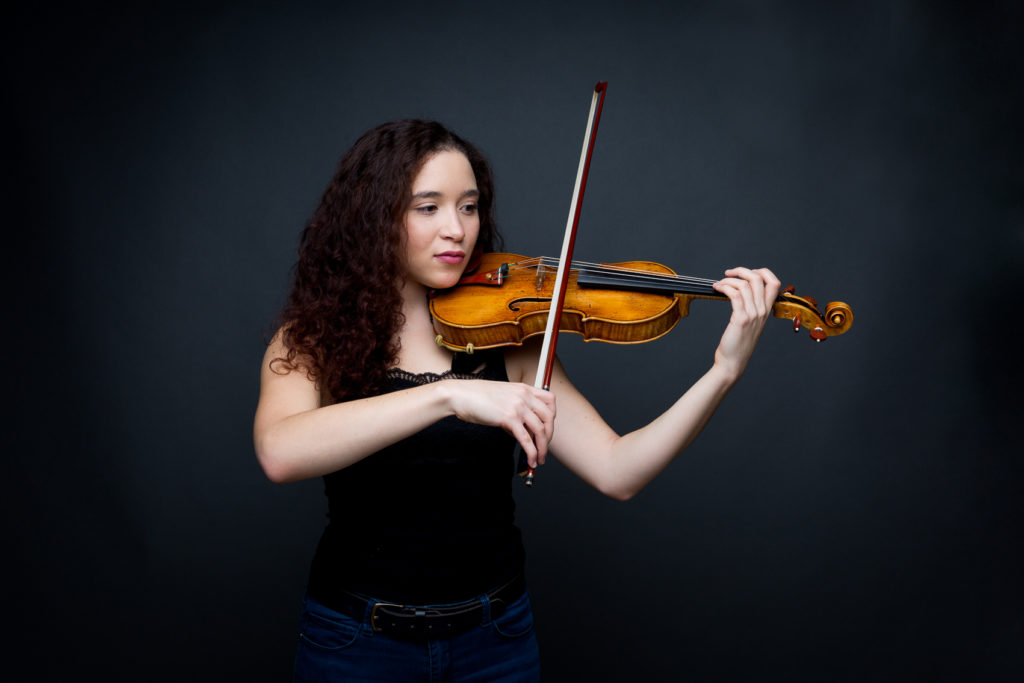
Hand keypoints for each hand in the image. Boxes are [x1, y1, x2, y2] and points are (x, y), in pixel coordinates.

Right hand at [440, 379, 555, 467]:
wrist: (459, 395)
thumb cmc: (476, 397)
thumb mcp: (502, 397)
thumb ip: (516, 409)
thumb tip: (522, 430)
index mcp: (524, 388)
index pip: (550, 400)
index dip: (552, 417)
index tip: (547, 428)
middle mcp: (524, 395)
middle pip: (549, 417)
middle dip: (549, 436)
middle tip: (544, 447)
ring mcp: (517, 406)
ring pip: (540, 430)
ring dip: (542, 448)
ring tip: (539, 459)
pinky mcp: (508, 419)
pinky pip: (526, 439)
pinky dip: (531, 453)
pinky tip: (531, 460)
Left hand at [711, 267, 780, 380]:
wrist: (733, 363)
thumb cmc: (737, 344)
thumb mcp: (749, 324)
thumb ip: (750, 309)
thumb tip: (740, 292)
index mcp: (766, 311)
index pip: (774, 283)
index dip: (762, 272)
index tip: (746, 273)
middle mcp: (762, 311)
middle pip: (759, 278)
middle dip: (742, 271)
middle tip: (728, 273)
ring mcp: (753, 315)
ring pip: (745, 285)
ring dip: (729, 280)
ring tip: (718, 284)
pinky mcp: (741, 319)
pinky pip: (735, 295)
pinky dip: (724, 287)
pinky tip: (717, 289)